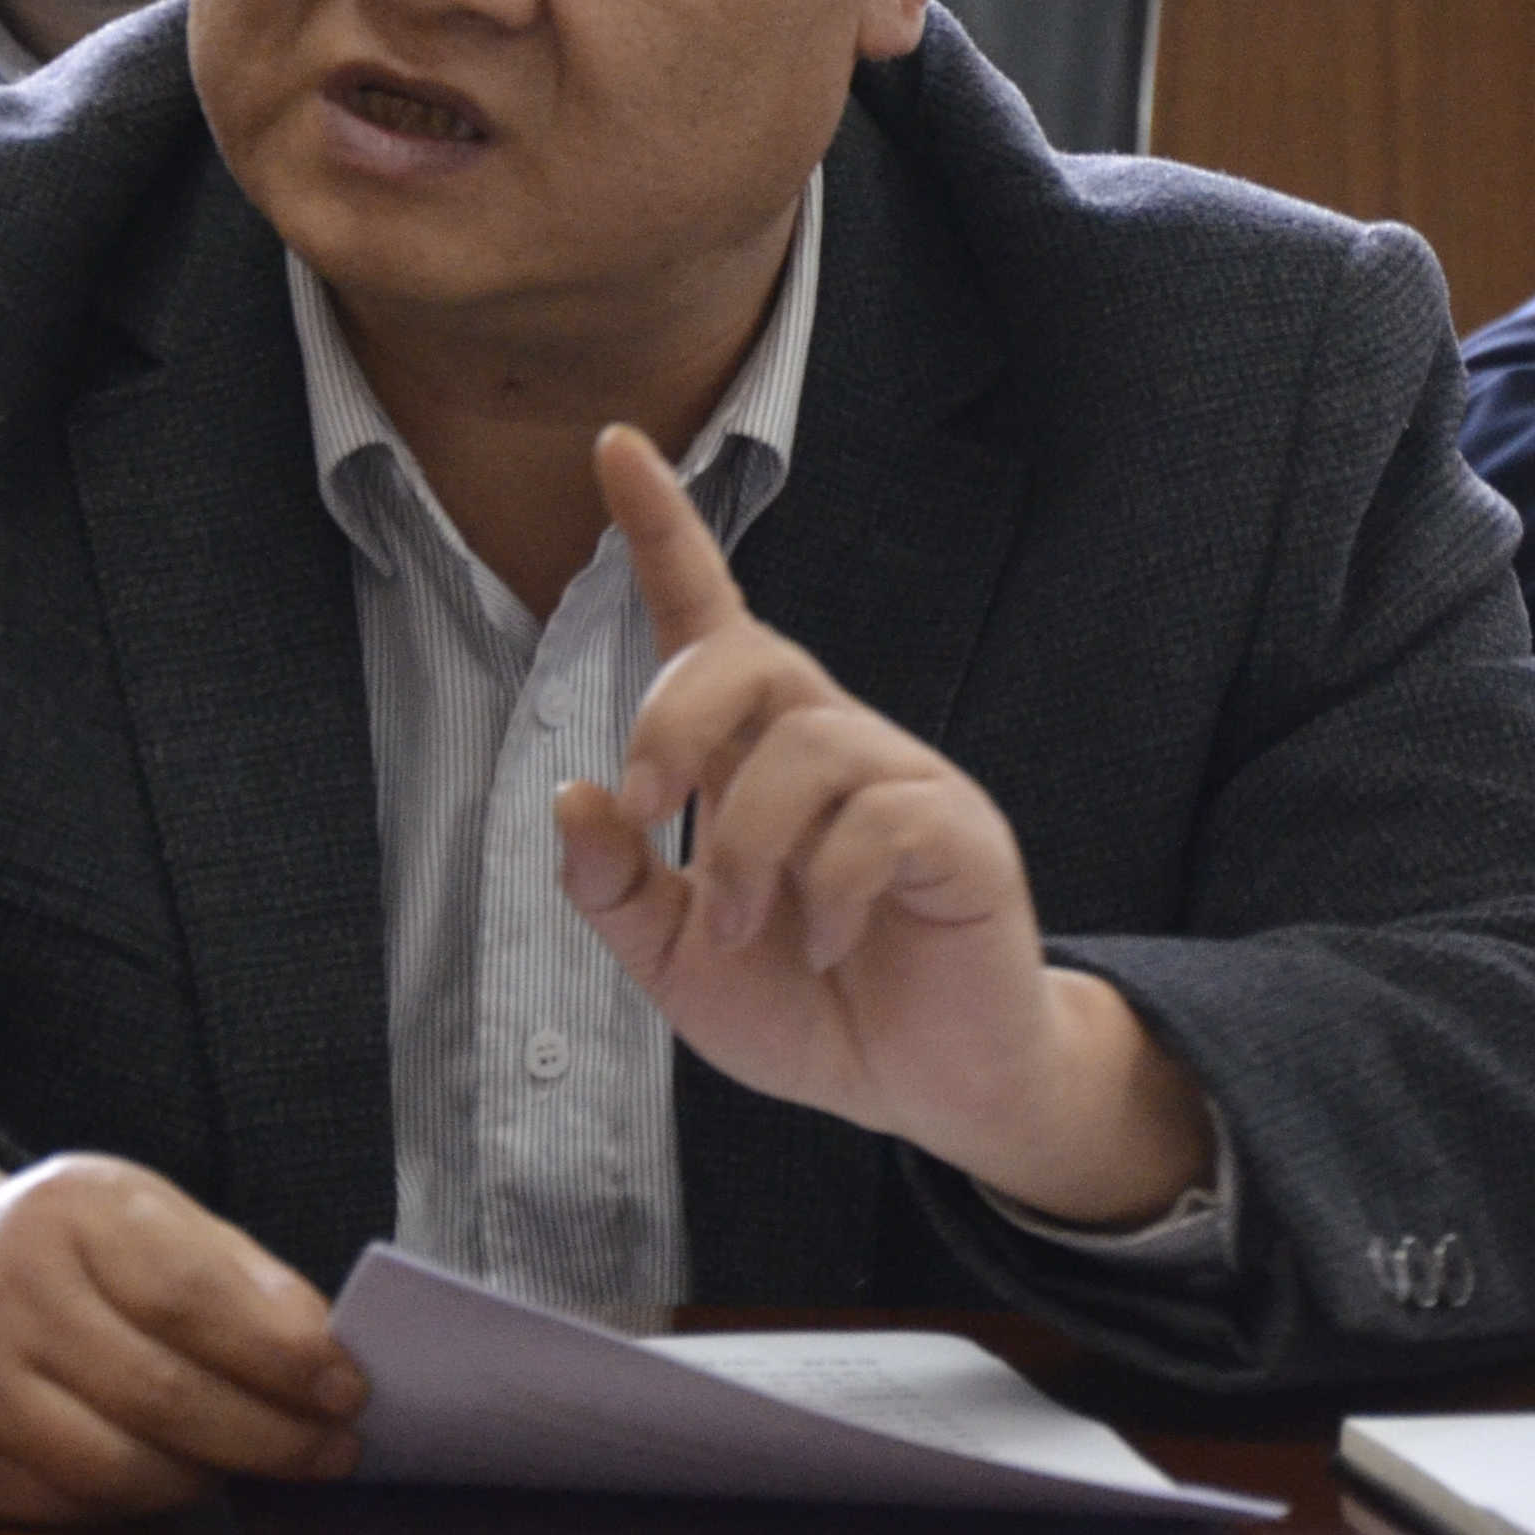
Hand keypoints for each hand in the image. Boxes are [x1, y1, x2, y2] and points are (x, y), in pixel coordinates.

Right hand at [0, 1146, 363, 1522]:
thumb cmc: (78, 1252)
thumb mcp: (152, 1218)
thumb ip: (240, 1276)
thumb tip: (326, 1352)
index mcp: (72, 1209)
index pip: (189, 1294)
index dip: (278, 1351)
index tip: (348, 1388)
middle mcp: (6, 1289)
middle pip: (161, 1393)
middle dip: (269, 1434)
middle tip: (335, 1451)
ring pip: (119, 1465)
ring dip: (212, 1477)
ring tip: (262, 1463)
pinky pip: (71, 1504)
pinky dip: (145, 1500)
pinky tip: (182, 1476)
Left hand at [551, 425, 1208, 1229]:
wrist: (927, 1091)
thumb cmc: (808, 1004)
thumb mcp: (680, 961)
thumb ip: (619, 889)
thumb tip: (574, 798)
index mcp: (752, 757)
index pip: (707, 614)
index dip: (660, 528)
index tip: (613, 443)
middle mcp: (829, 743)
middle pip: (749, 655)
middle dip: (673, 715)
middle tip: (644, 808)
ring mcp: (902, 780)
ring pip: (808, 744)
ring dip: (748, 847)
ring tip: (750, 933)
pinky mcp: (960, 833)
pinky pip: (884, 815)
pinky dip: (831, 889)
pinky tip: (829, 942)